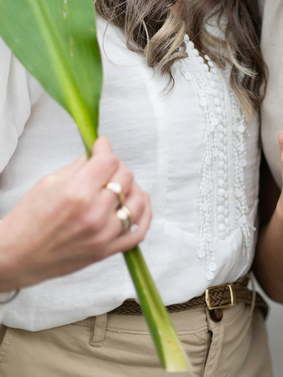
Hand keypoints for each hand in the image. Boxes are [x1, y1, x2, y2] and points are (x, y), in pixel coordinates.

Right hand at [0, 137, 150, 291]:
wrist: (17, 256)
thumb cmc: (28, 222)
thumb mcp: (49, 182)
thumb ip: (80, 166)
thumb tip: (98, 153)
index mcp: (77, 194)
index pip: (109, 160)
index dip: (105, 149)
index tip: (100, 147)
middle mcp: (94, 215)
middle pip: (125, 177)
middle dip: (116, 166)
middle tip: (105, 166)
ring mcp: (103, 235)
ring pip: (137, 201)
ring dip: (131, 187)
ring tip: (120, 184)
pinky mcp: (107, 251)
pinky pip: (138, 231)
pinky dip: (143, 214)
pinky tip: (138, 202)